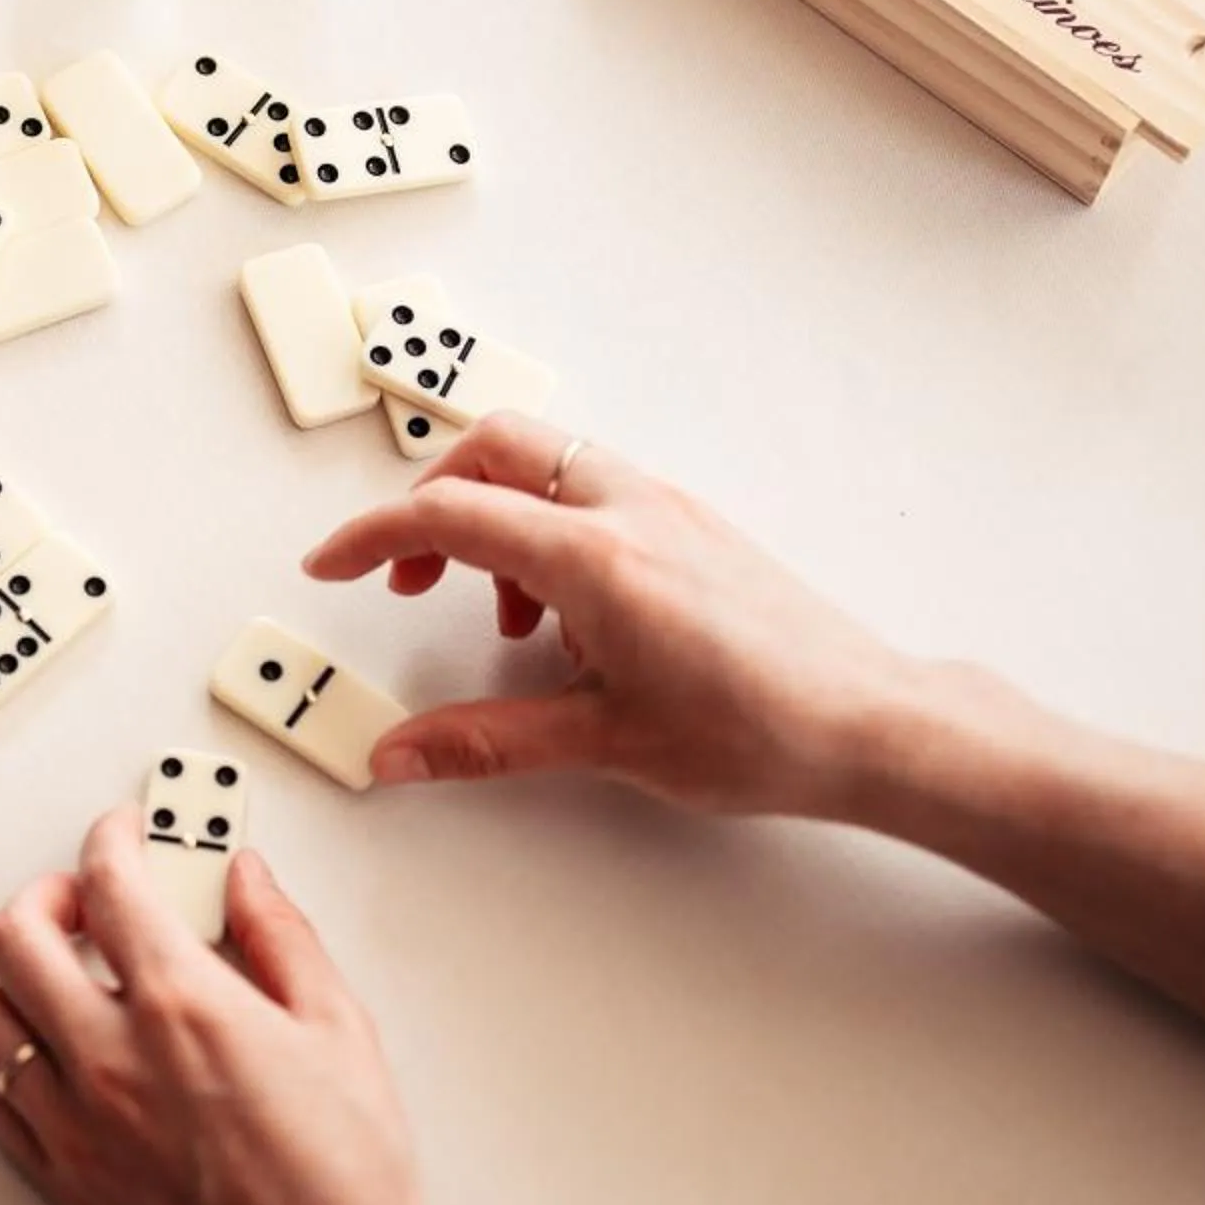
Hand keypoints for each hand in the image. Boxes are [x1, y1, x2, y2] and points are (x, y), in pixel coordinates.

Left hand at [0, 812, 461, 1204]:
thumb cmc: (347, 1183)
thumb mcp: (340, 1029)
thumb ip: (281, 936)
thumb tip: (245, 880)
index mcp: (182, 1005)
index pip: (107, 878)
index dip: (113, 836)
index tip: (126, 833)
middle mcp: (112, 1059)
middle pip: (14, 934)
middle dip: (47, 895)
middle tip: (86, 898)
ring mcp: (77, 1125)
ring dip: (18, 979)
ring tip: (66, 976)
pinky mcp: (65, 1181)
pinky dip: (15, 1064)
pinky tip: (62, 1058)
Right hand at [302, 414, 920, 817]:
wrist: (873, 724)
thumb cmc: (762, 731)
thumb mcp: (607, 744)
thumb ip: (486, 741)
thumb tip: (397, 755)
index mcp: (596, 556)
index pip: (450, 513)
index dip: (372, 537)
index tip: (331, 566)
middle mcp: (629, 508)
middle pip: (493, 449)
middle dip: (431, 502)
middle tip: (410, 578)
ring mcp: (666, 507)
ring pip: (545, 464)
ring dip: (496, 519)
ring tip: (502, 621)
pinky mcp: (691, 524)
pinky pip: (592, 490)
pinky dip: (548, 529)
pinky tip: (566, 619)